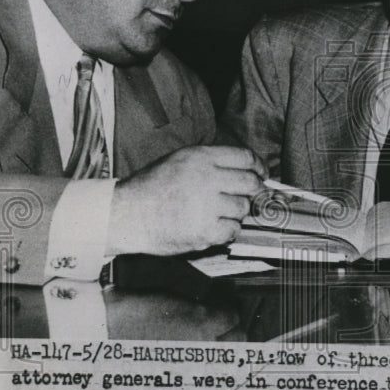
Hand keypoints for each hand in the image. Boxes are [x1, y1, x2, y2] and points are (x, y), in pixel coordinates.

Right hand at [106, 146, 266, 255]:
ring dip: (236, 213)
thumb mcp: (179, 160)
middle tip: (245, 197)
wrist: (127, 214)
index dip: (259, 167)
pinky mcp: (205, 230)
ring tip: (217, 213)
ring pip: (243, 209)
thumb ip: (211, 162)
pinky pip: (233, 230)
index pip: (246, 158)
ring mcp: (208, 205)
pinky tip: (213, 227)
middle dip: (252, 191)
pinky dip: (227, 231)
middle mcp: (207, 178)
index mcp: (201, 158)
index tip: (262, 174)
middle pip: (250, 183)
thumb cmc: (151, 188)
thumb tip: (245, 170)